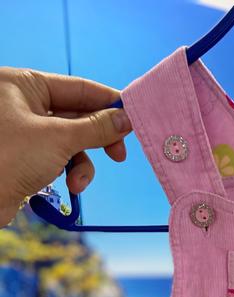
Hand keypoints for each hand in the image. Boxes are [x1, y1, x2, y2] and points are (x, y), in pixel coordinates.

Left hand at [0, 66, 131, 226]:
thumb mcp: (59, 138)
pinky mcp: (26, 158)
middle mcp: (22, 104)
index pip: (78, 87)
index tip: (132, 118)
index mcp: (23, 85)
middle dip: (97, 140)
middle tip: (119, 154)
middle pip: (77, 116)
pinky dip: (69, 173)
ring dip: (82, 165)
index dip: (108, 102)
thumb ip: (96, 128)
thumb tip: (126, 119)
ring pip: (71, 142)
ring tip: (78, 182)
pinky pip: (59, 159)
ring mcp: (24, 132)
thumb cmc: (7, 158)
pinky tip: (69, 187)